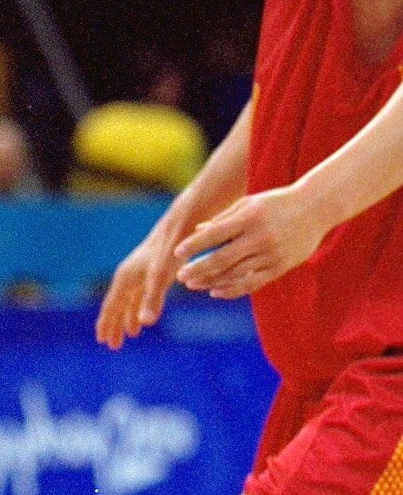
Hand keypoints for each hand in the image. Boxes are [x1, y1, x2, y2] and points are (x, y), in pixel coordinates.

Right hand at [95, 219, 183, 348]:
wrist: (181, 226)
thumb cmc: (170, 252)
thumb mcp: (161, 277)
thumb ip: (153, 300)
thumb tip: (145, 323)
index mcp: (125, 278)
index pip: (112, 306)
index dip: (107, 324)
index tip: (103, 341)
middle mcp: (128, 276)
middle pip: (117, 306)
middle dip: (114, 325)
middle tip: (113, 345)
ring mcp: (139, 273)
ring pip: (129, 301)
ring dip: (127, 318)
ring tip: (130, 335)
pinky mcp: (151, 272)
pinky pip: (139, 295)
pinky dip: (139, 308)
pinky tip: (144, 316)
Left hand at [173, 186, 327, 299]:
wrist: (316, 207)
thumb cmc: (275, 203)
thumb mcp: (248, 203)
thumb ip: (223, 219)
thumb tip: (196, 233)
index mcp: (249, 217)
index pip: (215, 234)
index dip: (194, 245)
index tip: (177, 252)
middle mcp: (260, 237)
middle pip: (222, 259)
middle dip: (198, 269)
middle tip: (180, 276)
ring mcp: (271, 254)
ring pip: (235, 274)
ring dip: (210, 282)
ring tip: (193, 284)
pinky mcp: (281, 267)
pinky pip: (252, 283)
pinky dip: (232, 290)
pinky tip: (215, 291)